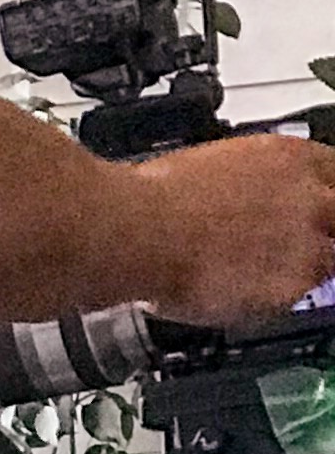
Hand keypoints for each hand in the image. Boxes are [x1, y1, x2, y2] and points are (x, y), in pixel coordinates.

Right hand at [141, 133, 334, 326]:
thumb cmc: (153, 197)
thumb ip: (246, 183)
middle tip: (292, 236)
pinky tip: (233, 287)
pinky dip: (268, 295)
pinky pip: (294, 295)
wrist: (137, 233)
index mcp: (288, 158)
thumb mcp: (209, 166)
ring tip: (254, 267)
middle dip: (324, 225)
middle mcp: (309, 200)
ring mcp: (306, 246)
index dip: (323, 187)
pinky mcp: (291, 289)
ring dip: (301, 263)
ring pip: (329, 260)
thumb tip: (244, 196)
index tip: (313, 196)